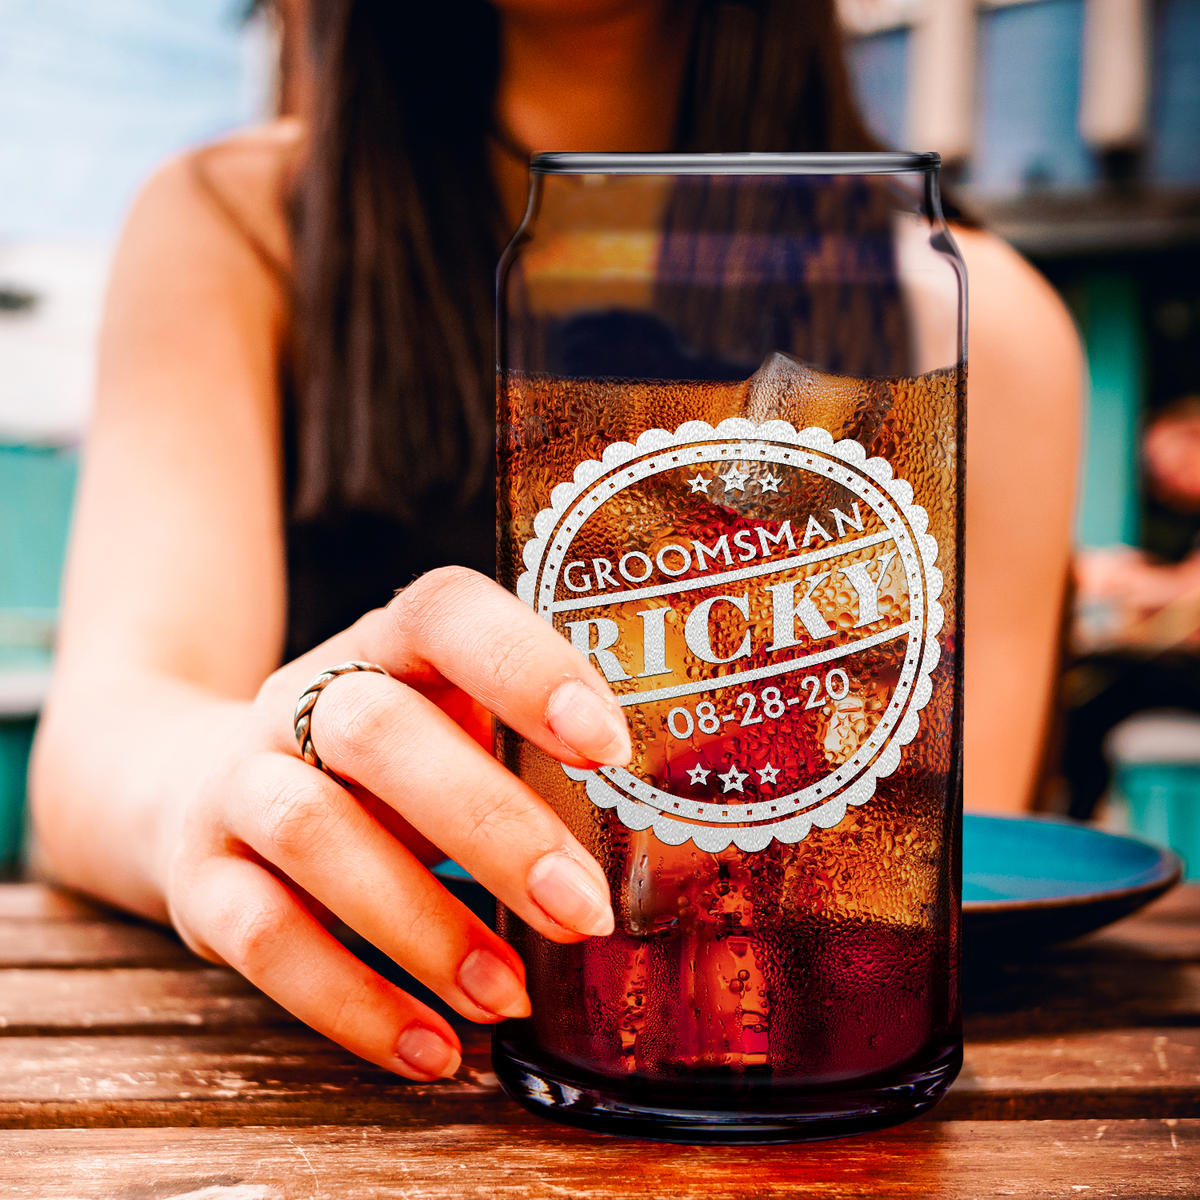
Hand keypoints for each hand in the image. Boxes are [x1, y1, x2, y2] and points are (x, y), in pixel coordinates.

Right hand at [163, 567, 630, 1079]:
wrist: (195, 787)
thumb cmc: (376, 767)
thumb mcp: (443, 730)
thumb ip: (524, 758)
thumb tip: (653, 842)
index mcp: (387, 646)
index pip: (447, 614)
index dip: (526, 666)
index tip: (608, 747)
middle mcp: (301, 699)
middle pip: (379, 732)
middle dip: (492, 827)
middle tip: (581, 913)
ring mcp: (239, 782)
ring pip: (314, 832)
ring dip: (423, 926)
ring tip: (506, 995)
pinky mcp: (199, 878)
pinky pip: (263, 938)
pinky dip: (353, 1004)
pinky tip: (433, 1049)